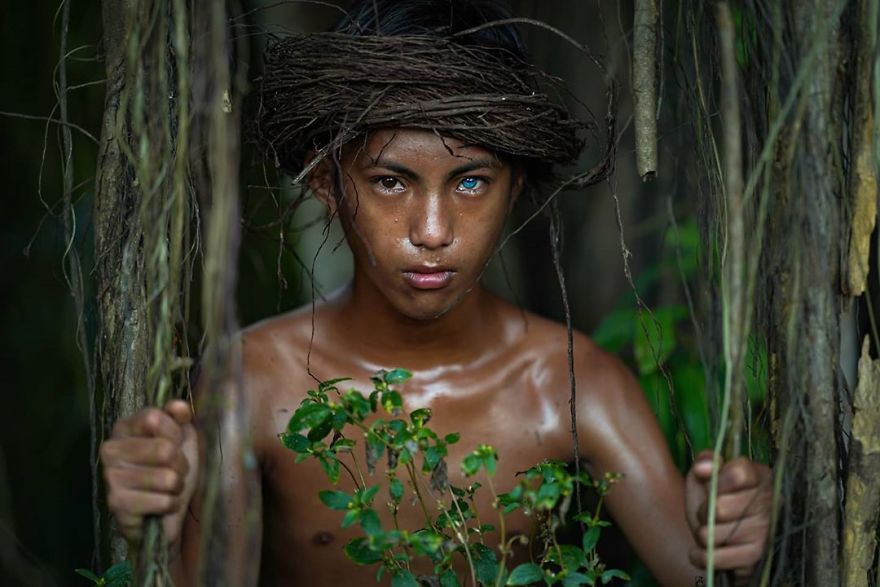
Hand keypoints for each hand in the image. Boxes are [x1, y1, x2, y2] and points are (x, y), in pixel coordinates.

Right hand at [100, 400, 197, 549]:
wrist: (166, 508)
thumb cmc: (172, 466)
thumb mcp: (181, 436)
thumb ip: (179, 416)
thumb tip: (179, 407)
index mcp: (124, 428)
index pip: (154, 418)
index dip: (175, 433)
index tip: (176, 442)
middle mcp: (110, 450)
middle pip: (164, 449)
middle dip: (181, 463)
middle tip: (177, 470)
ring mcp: (111, 478)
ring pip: (167, 478)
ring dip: (177, 485)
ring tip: (169, 487)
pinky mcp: (117, 505)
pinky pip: (163, 502)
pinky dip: (171, 504)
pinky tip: (162, 505)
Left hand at [684, 450, 771, 583]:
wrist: (721, 537)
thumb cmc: (713, 500)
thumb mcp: (704, 476)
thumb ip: (704, 462)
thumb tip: (704, 468)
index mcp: (759, 476)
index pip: (737, 474)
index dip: (716, 482)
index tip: (711, 487)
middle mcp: (769, 503)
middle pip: (720, 508)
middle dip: (703, 512)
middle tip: (708, 513)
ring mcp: (765, 532)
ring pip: (713, 534)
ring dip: (702, 534)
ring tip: (711, 531)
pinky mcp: (756, 557)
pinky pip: (714, 558)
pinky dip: (701, 556)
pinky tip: (702, 551)